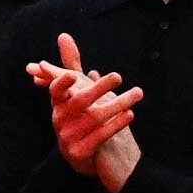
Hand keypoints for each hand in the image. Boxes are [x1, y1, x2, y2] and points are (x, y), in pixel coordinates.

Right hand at [28, 48, 142, 191]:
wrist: (85, 157)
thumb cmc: (79, 117)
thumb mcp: (75, 91)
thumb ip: (70, 64)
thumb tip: (63, 35)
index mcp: (58, 104)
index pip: (56, 90)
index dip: (62, 83)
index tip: (73, 75)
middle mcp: (59, 120)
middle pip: (80, 101)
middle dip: (99, 88)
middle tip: (118, 76)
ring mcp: (67, 138)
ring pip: (94, 118)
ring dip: (117, 104)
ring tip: (137, 93)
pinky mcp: (78, 153)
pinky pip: (100, 137)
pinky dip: (116, 125)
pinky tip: (130, 114)